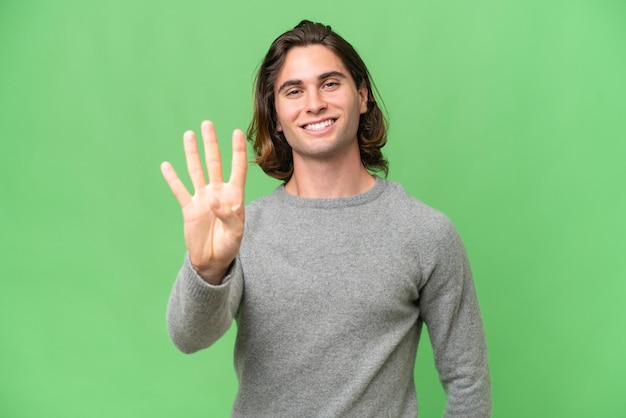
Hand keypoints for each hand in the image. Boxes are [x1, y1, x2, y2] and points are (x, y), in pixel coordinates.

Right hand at [161, 121, 247, 283]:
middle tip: (207, 124)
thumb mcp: (235, 233)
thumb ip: (227, 216)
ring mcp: (202, 198)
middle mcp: (218, 192)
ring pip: (196, 171)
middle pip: (214, 163)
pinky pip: (179, 190)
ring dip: (192, 153)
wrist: (212, 261)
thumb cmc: (229, 246)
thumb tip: (213, 199)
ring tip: (189, 135)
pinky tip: (166, 165)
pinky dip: (172, 178)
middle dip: (211, 144)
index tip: (236, 132)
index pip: (237, 169)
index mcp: (234, 197)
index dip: (237, 151)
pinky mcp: (189, 208)